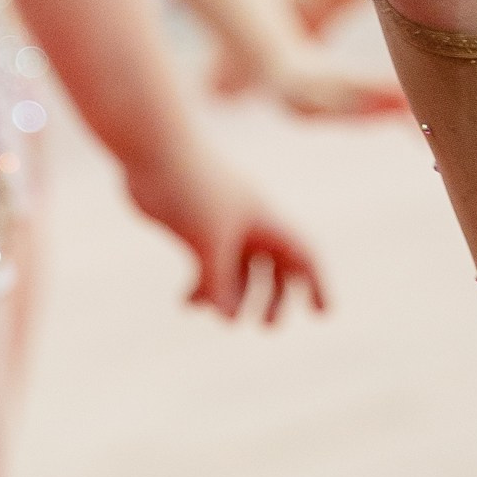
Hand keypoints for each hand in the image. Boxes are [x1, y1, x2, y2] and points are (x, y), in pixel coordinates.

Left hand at [125, 142, 328, 324]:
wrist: (153, 149)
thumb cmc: (189, 187)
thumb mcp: (208, 241)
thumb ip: (219, 282)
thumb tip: (228, 318)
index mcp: (265, 220)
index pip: (303, 255)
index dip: (316, 285)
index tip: (322, 315)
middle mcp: (250, 223)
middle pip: (275, 267)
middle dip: (274, 298)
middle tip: (266, 327)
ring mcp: (222, 225)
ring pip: (240, 269)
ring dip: (236, 295)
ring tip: (224, 320)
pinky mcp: (195, 227)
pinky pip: (208, 265)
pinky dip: (202, 286)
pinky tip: (185, 303)